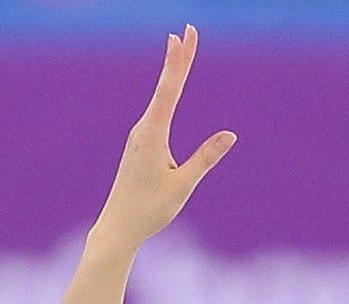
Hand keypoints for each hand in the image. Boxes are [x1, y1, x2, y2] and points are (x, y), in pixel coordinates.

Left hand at [91, 26, 235, 254]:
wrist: (118, 228)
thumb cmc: (149, 210)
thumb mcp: (182, 185)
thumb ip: (205, 158)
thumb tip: (230, 136)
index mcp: (152, 135)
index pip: (170, 90)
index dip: (179, 62)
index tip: (184, 36)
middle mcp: (143, 130)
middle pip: (165, 87)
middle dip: (178, 58)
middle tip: (187, 30)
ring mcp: (140, 137)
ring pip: (161, 97)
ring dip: (173, 72)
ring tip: (180, 47)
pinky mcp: (141, 145)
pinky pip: (158, 112)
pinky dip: (168, 92)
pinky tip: (170, 86)